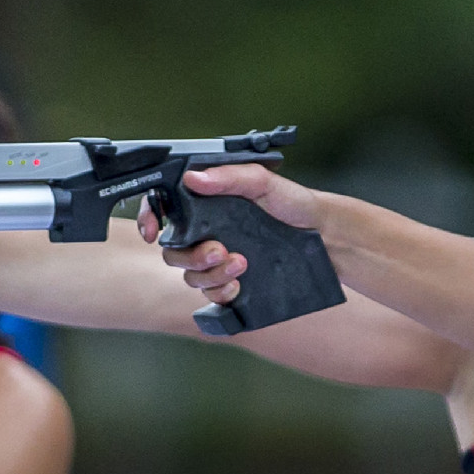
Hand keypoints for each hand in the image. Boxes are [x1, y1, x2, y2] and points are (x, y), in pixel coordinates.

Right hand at [137, 164, 323, 305]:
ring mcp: (218, 260)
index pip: (164, 211)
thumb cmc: (293, 203)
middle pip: (173, 251)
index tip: (152, 231)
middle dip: (192, 255)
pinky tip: (237, 286)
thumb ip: (229, 178)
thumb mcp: (262, 182)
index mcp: (206, 205)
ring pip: (190, 276)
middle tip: (220, 250)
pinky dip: (219, 292)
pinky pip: (210, 296)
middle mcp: (207, 233)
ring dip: (210, 274)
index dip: (149, 219)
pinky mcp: (231, 282)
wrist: (324, 235)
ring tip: (239, 264)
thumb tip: (193, 178)